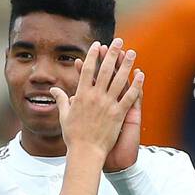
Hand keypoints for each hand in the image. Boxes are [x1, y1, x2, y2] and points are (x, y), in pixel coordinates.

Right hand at [54, 38, 142, 158]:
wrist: (86, 153)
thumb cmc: (73, 136)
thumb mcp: (64, 116)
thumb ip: (61, 99)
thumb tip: (53, 89)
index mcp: (81, 96)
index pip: (88, 70)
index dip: (93, 56)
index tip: (98, 44)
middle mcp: (95, 97)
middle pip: (105, 70)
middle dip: (112, 53)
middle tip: (118, 41)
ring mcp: (108, 105)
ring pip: (119, 80)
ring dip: (126, 65)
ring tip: (132, 52)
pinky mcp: (118, 115)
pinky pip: (129, 97)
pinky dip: (135, 85)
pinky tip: (141, 75)